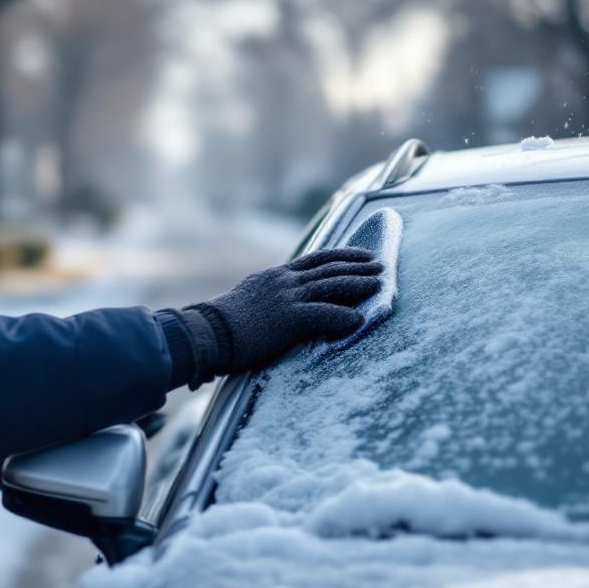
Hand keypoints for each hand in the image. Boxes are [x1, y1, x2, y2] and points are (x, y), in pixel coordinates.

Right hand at [173, 247, 382, 385]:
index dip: (342, 255)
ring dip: (359, 284)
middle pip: (329, 267)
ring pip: (332, 284)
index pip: (315, 258)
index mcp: (275, 276)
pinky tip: (358, 320)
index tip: (361, 254)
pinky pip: (325, 314)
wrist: (208, 333)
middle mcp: (284, 281)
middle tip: (381, 265)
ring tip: (379, 284)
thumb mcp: (247, 300)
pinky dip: (344, 317)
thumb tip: (277, 302)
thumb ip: (267, 296)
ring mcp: (288, 297)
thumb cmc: (222, 325)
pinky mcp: (290, 317)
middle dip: (358, 266)